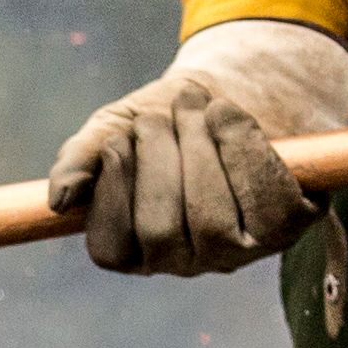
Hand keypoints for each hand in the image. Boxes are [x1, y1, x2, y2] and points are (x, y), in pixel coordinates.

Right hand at [46, 21, 347, 274]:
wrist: (238, 87)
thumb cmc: (170, 117)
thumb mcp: (117, 126)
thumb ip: (84, 157)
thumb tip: (61, 199)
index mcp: (139, 247)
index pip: (111, 250)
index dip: (113, 193)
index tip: (119, 140)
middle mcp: (189, 260)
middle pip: (160, 233)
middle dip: (158, 161)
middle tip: (160, 116)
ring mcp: (240, 250)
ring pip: (211, 222)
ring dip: (199, 149)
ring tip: (197, 105)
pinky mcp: (286, 226)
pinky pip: (265, 203)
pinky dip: (241, 148)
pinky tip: (229, 117)